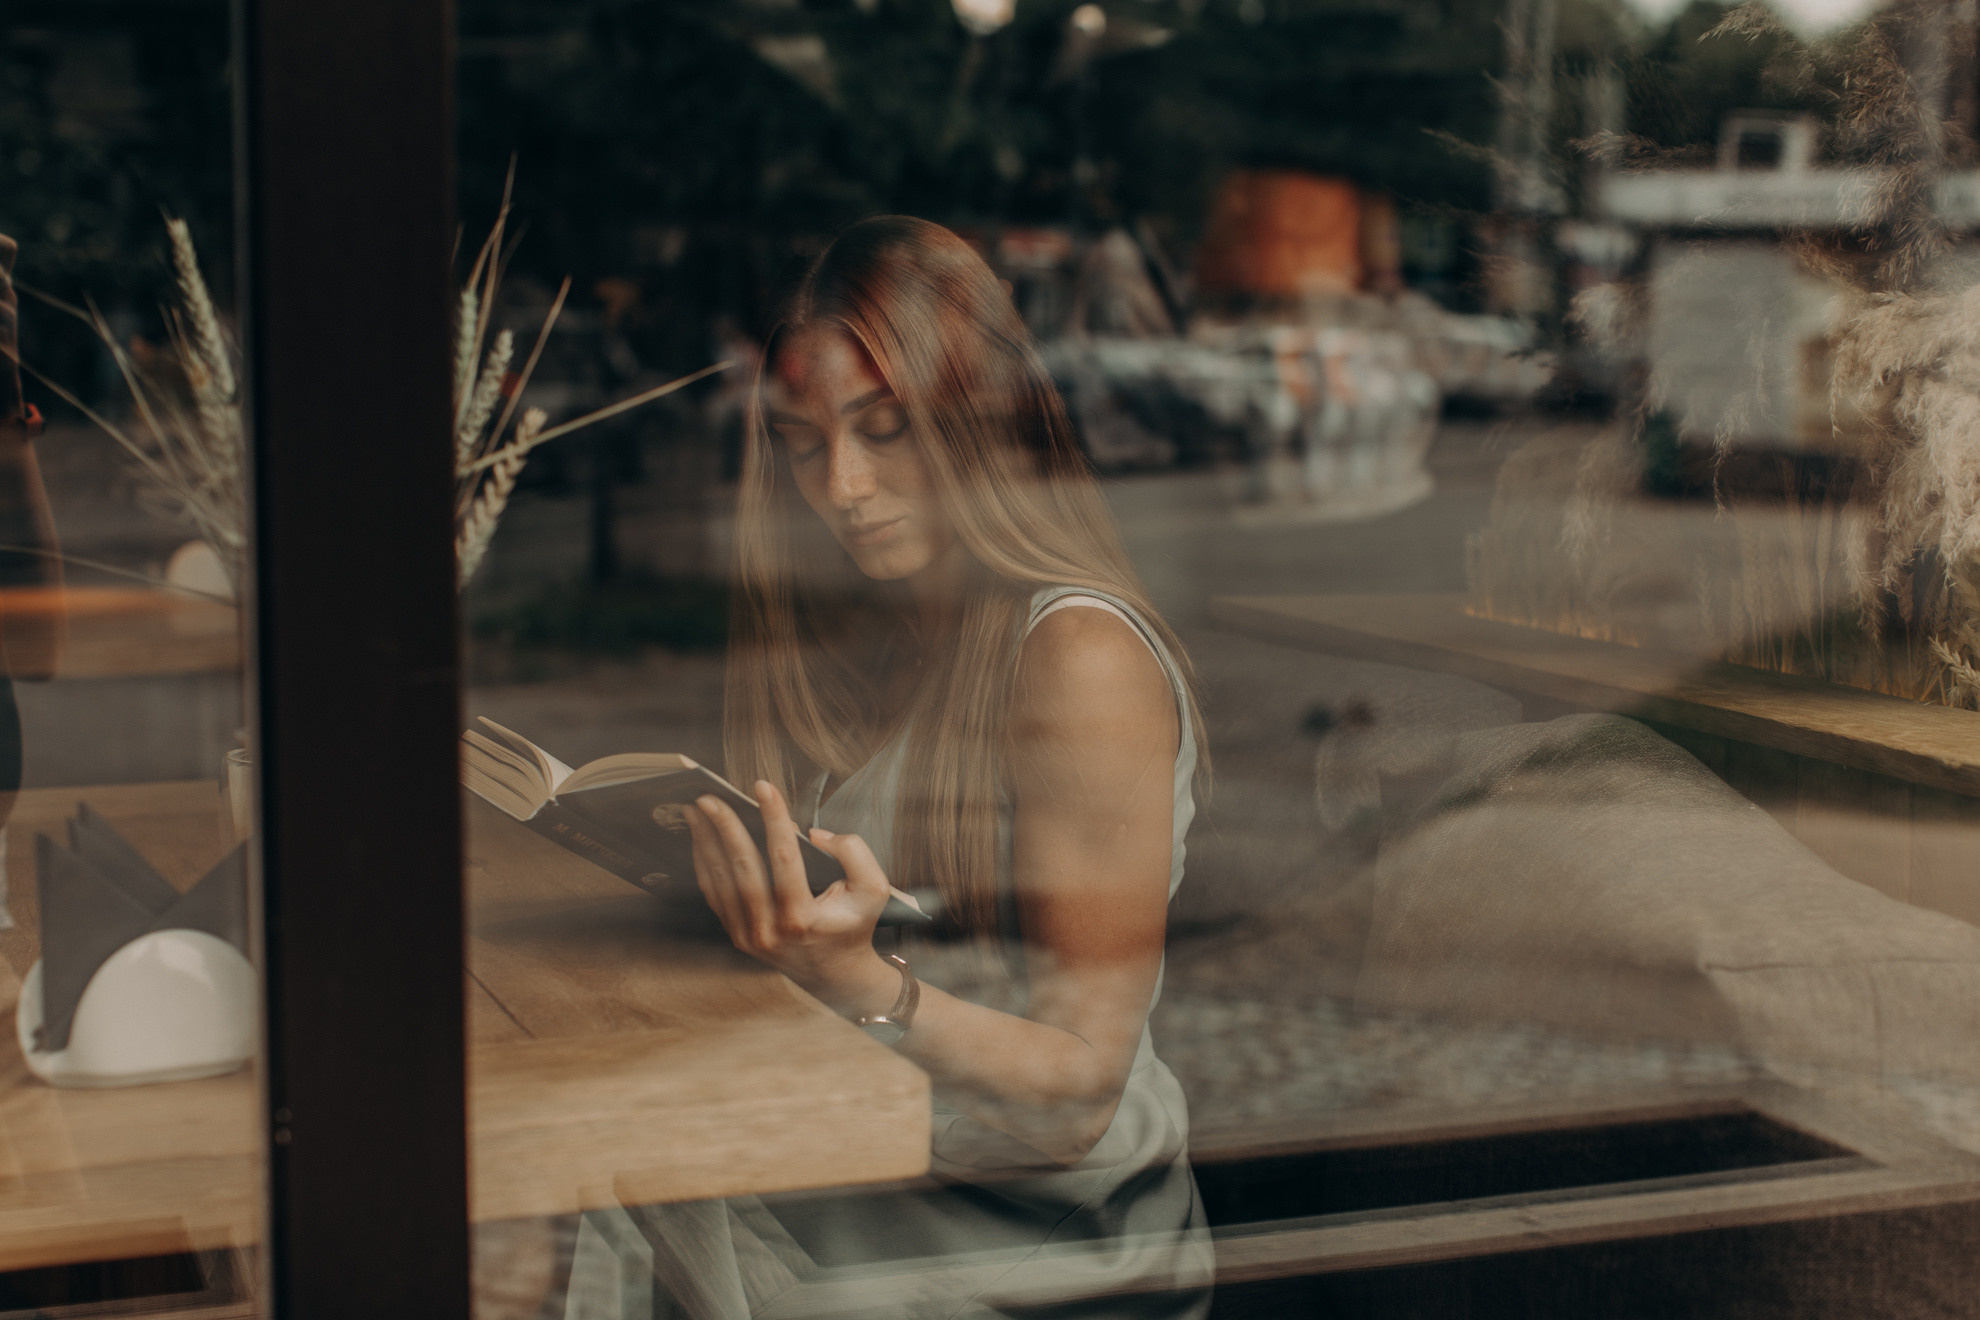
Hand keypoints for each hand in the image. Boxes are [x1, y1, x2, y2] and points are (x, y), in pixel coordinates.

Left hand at [685, 780, 899, 1017]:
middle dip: (724, 828)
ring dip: (706, 842)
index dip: (773, 819)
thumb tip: (815, 835)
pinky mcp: (736, 936)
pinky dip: (704, 864)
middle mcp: (771, 930)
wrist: (834, 974)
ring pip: (721, 881)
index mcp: (803, 917)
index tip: (763, 788)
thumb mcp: (873, 890)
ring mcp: (749, 936)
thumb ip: (855, 853)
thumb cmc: (852, 926)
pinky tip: (700, 839)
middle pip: (742, 869)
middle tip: (709, 797)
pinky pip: (714, 895)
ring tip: (696, 811)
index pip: (785, 859)